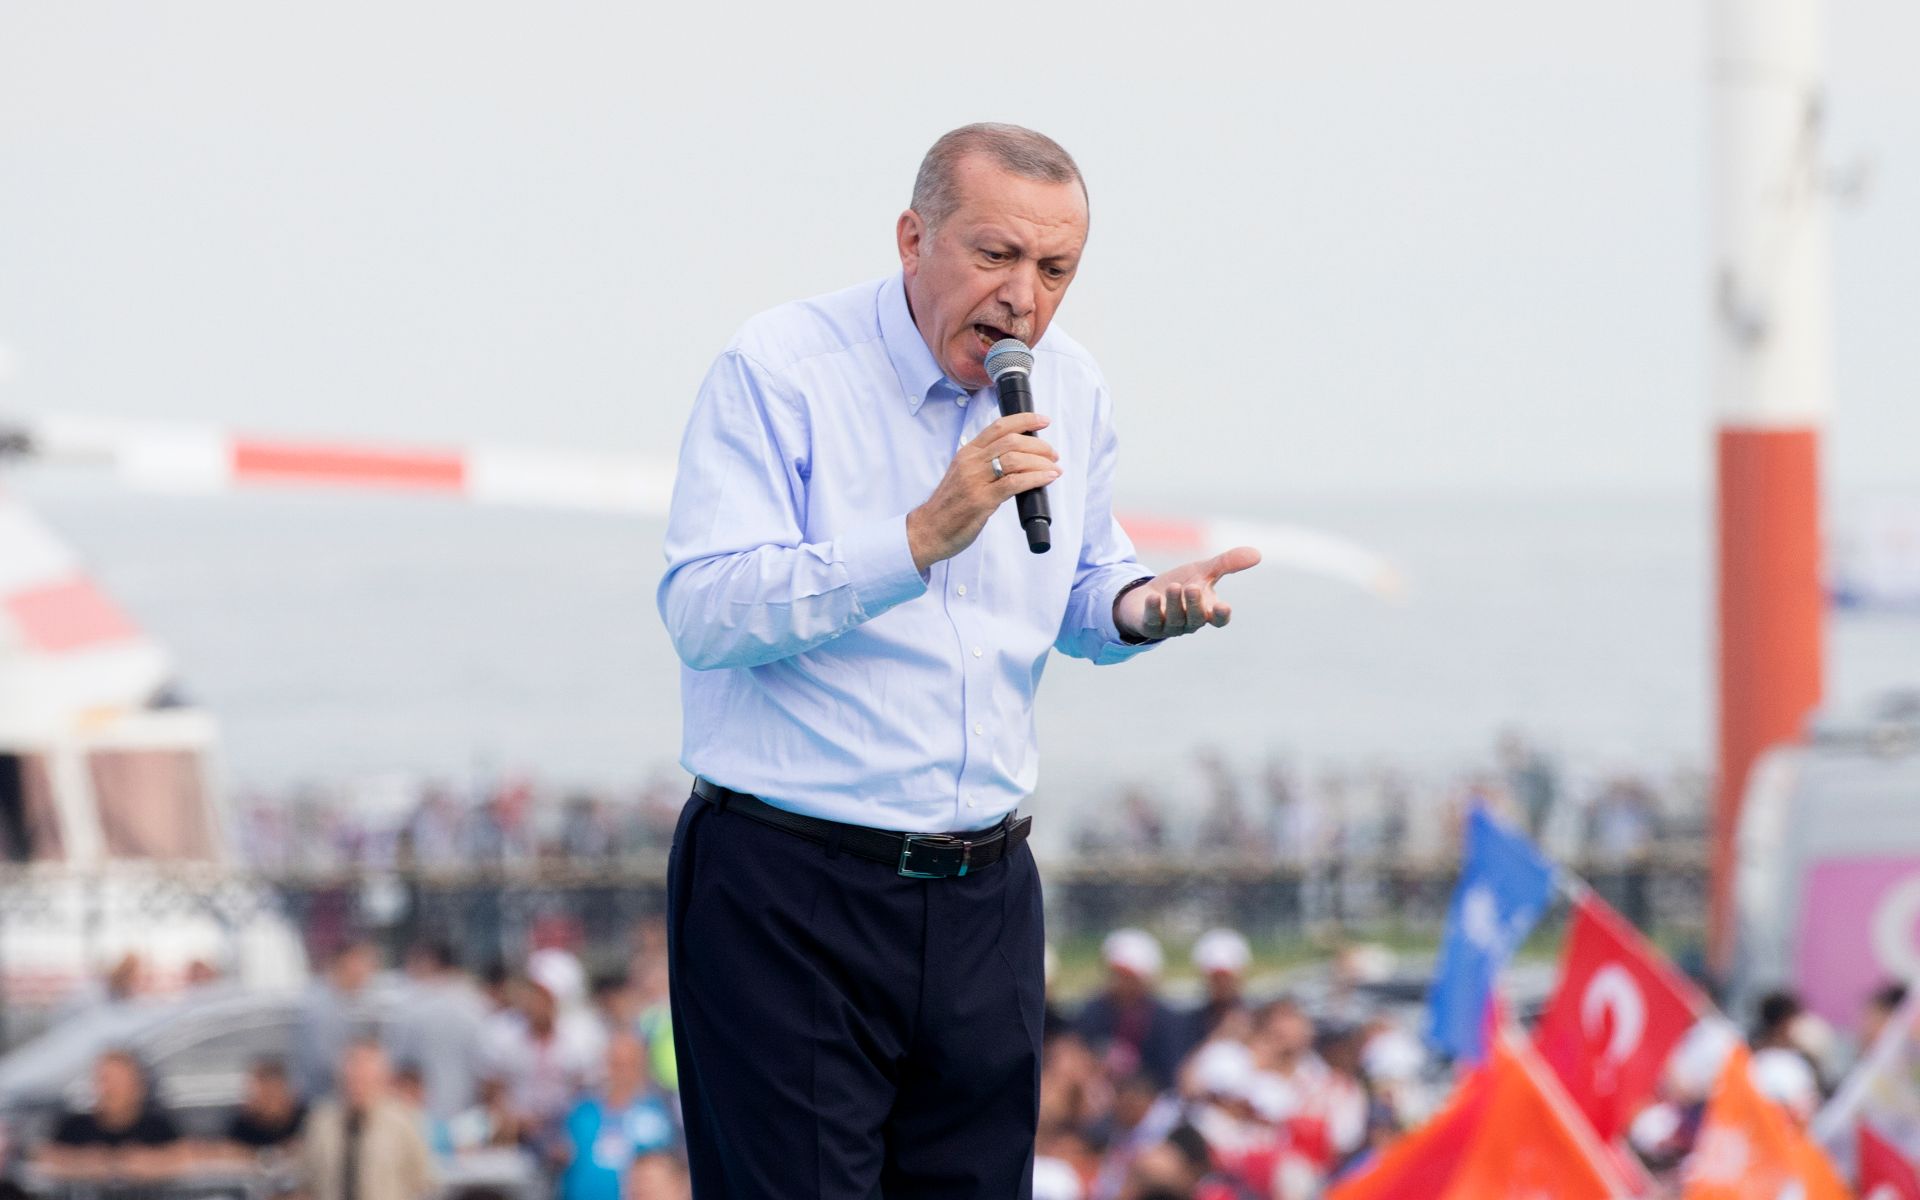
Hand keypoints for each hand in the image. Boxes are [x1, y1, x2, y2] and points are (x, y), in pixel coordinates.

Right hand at [906, 412, 1060, 571]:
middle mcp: (971, 462)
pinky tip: (1047, 478)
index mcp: (967, 453)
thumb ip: (984, 463)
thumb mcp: (963, 475)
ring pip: (1015, 459)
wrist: (928, 530)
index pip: (999, 427)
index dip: (1024, 420)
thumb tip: (1016, 458)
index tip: (1043, 420)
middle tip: (1052, 454)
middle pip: (1011, 440)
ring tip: (1053, 468)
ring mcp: (975, 480)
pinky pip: (1014, 482)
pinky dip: (1036, 478)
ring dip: (1040, 461)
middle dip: (1038, 445)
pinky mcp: (981, 500)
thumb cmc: (948, 506)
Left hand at [1114, 546, 1261, 640]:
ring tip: (1173, 587)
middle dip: (1195, 604)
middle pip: (1197, 619)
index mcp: (1207, 611)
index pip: (1219, 620)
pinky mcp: (1150, 626)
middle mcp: (1190, 622)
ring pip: (1176, 619)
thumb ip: (1227, 563)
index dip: (1222, 615)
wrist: (1147, 595)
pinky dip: (1154, 609)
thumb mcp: (1203, 571)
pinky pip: (1152, 622)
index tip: (1224, 606)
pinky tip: (1153, 597)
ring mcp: (1170, 626)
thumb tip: (1258, 554)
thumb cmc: (1181, 584)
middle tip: (1192, 587)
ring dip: (1175, 603)